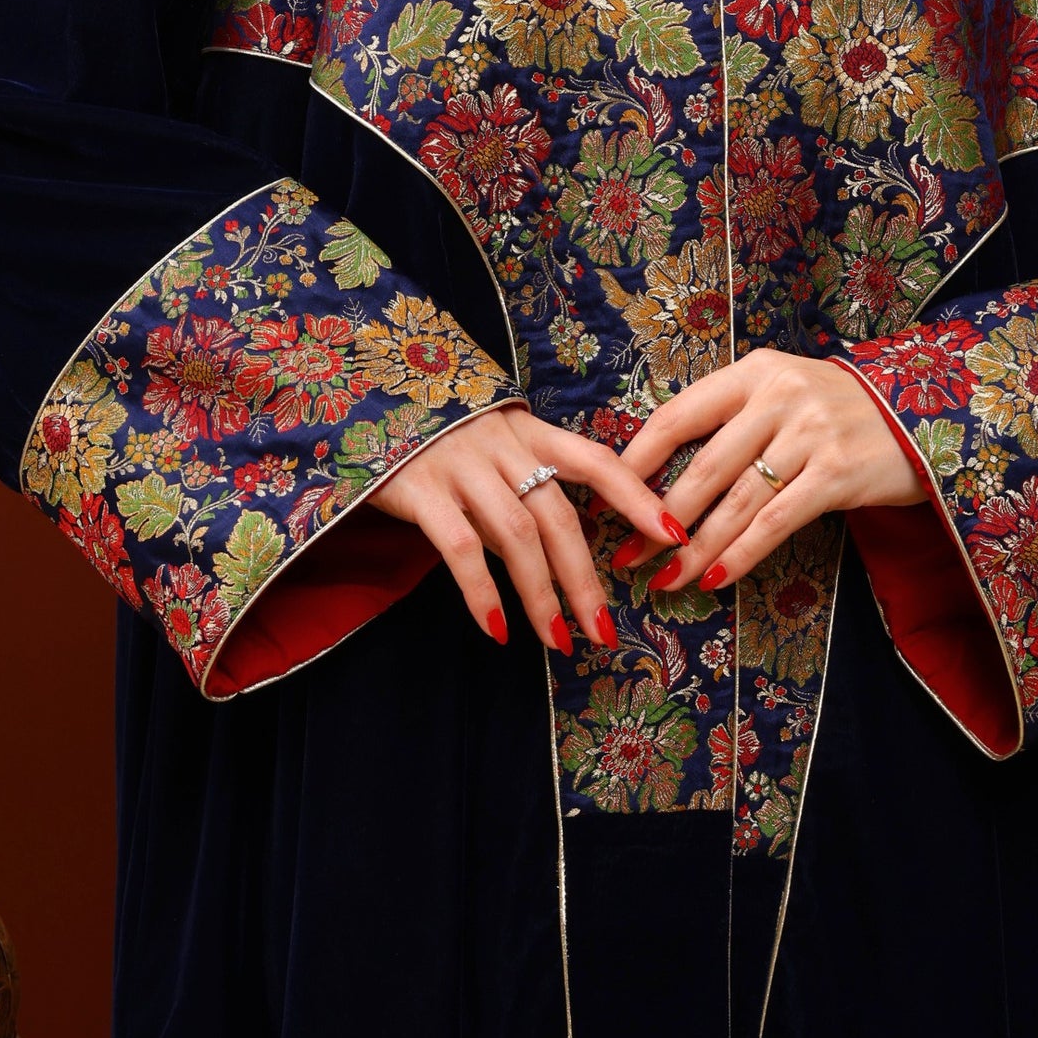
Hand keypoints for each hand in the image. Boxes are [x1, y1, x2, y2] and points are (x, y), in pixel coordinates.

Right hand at [370, 404, 686, 650]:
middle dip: (586, 577)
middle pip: (559, 516)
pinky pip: (459, 548)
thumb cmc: (437, 433)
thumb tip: (564, 551)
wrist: (364, 396)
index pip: (596, 460)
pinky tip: (497, 630)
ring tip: (560, 641)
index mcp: (528, 431)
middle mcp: (501, 446)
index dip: (637, 496)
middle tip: (604, 629)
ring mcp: (461, 465)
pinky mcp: (419, 488)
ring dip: (542, 595)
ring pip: (517, 536)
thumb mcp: (490, 443)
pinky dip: (482, 592)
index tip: (674, 534)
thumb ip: (524, 485)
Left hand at [616, 348, 928, 589]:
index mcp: (754, 372)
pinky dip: (740, 555)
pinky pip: (775, 522)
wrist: (921, 415)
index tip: (606, 497)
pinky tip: (714, 578)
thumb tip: (662, 474)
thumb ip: (732, 420)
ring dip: (694, 548)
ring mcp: (810, 434)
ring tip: (663, 579)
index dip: (637, 460)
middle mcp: (779, 396)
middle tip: (625, 555)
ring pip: (736, 501)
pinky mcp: (836, 474)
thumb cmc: (837, 411)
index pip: (678, 415)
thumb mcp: (783, 392)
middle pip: (703, 467)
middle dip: (657, 518)